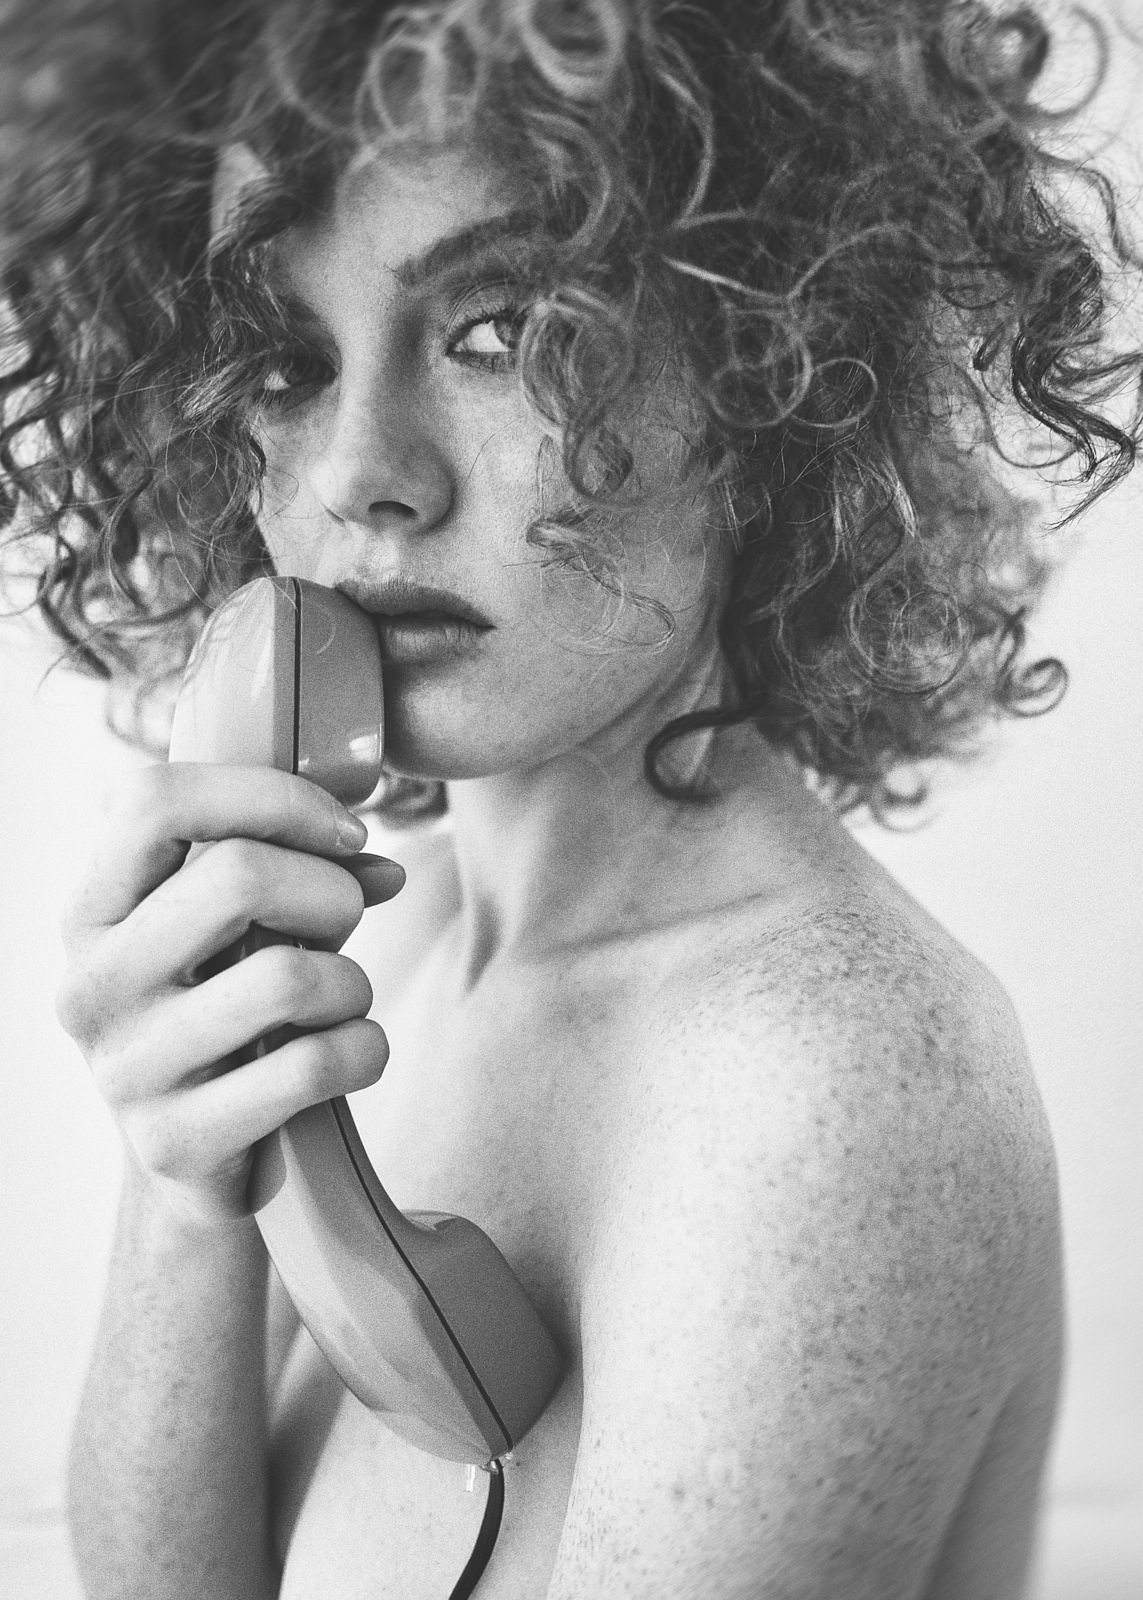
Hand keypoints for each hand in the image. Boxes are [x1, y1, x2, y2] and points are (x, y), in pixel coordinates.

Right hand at [56, 762, 403, 1227]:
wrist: (190, 1160)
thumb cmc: (221, 1015)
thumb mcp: (237, 933)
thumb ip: (301, 874)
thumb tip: (382, 869)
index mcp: (93, 911)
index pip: (156, 800)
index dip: (273, 797)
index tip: (345, 831)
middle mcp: (92, 984)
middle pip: (240, 875)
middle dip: (330, 893)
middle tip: (344, 925)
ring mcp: (126, 1069)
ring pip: (289, 977)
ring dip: (352, 983)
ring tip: (343, 1001)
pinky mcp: (177, 1141)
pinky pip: (312, 1066)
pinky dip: (364, 1050)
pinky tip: (353, 1054)